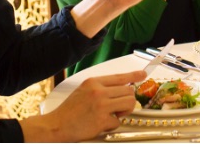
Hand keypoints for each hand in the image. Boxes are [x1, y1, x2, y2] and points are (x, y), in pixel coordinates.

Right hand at [21, 70, 145, 140]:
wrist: (57, 125)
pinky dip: (112, 125)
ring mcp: (101, 105)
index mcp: (93, 82)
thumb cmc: (70, 110)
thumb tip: (122, 88)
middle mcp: (98, 91)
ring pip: (128, 104)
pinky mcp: (102, 120)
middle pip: (128, 92)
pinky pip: (118, 121)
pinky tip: (101, 124)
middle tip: (119, 108)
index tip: (143, 74)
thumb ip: (101, 88)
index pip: (119, 77)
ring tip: (113, 115)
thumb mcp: (84, 90)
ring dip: (124, 112)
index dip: (134, 76)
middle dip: (128, 101)